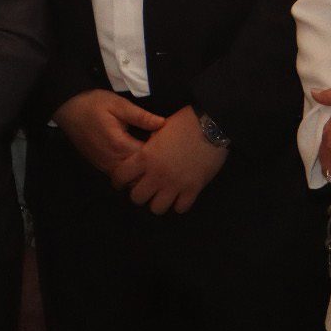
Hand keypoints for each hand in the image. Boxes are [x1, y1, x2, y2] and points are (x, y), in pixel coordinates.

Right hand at [53, 90, 165, 176]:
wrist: (67, 109)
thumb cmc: (93, 104)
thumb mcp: (118, 104)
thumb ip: (141, 116)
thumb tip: (163, 124)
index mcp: (119, 145)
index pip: (147, 158)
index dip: (161, 152)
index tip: (170, 144)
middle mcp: (112, 160)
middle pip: (140, 173)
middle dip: (153, 166)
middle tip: (165, 154)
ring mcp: (105, 166)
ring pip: (129, 179)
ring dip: (141, 172)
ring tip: (153, 159)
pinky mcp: (100, 166)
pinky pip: (120, 176)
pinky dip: (130, 172)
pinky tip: (138, 161)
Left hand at [108, 106, 226, 213]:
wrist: (212, 124)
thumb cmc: (185, 122)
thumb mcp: (159, 129)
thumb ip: (149, 145)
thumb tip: (144, 154)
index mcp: (146, 157)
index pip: (121, 176)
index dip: (118, 180)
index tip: (122, 181)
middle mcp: (157, 174)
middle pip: (137, 198)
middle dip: (138, 194)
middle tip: (144, 189)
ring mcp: (175, 184)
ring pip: (157, 209)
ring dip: (158, 202)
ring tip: (162, 195)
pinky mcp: (192, 190)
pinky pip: (180, 208)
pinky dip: (179, 204)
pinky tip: (180, 196)